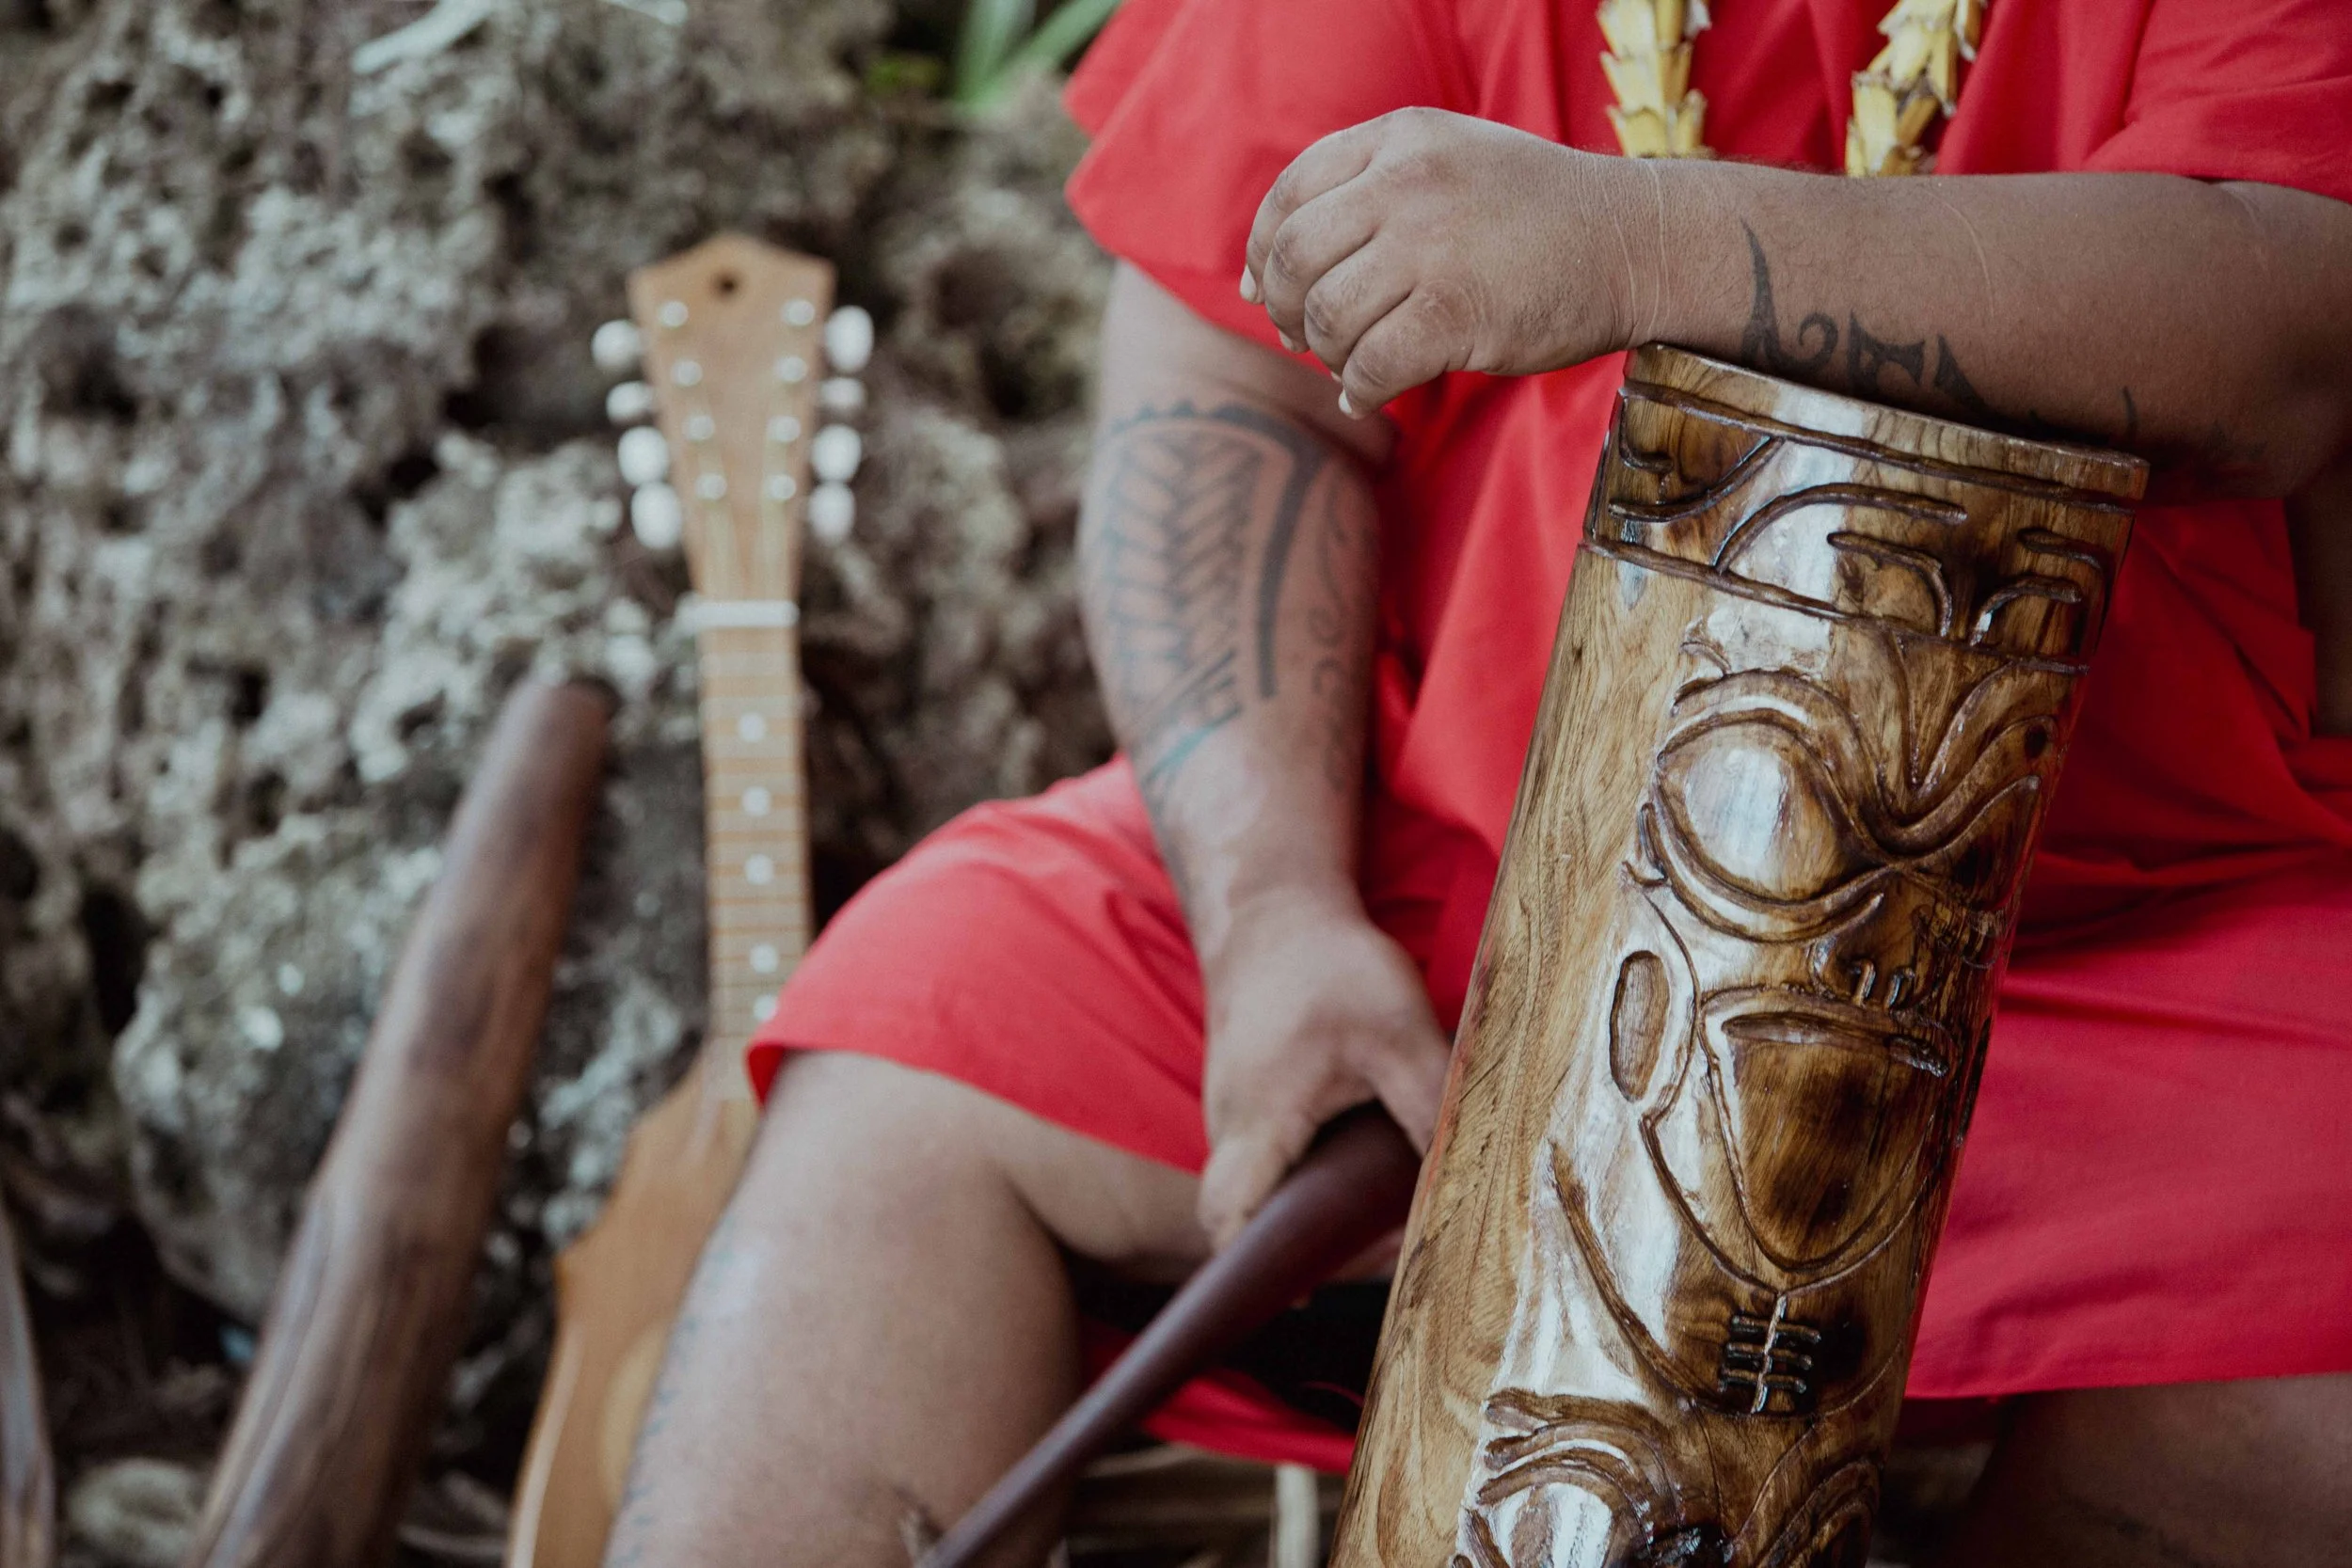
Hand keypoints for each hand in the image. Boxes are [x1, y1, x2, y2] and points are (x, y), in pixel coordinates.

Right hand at [1196, 890, 1451, 1249]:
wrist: (1271, 905)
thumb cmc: (1325, 962)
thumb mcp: (1395, 1028)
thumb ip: (1430, 1101)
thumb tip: (1469, 1172)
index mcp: (1256, 1118)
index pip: (1232, 1217)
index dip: (1260, 1265)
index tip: (1308, 1289)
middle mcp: (1230, 1125)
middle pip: (1251, 1215)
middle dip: (1315, 1245)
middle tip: (1390, 1245)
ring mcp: (1234, 1113)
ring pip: (1264, 1187)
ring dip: (1318, 1209)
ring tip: (1391, 1211)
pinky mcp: (1250, 1099)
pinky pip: (1273, 1159)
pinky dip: (1313, 1175)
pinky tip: (1368, 1167)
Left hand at [1241, 108, 1642, 416]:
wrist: (1633, 242)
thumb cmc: (1534, 215)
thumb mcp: (1448, 164)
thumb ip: (1363, 197)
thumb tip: (1259, 279)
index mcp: (1400, 139)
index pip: (1290, 192)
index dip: (1263, 250)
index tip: (1266, 289)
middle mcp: (1408, 183)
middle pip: (1294, 257)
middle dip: (1285, 308)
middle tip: (1302, 336)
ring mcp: (1433, 247)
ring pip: (1327, 316)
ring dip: (1326, 353)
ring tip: (1351, 362)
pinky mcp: (1456, 314)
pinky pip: (1371, 366)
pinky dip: (1359, 391)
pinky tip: (1367, 395)